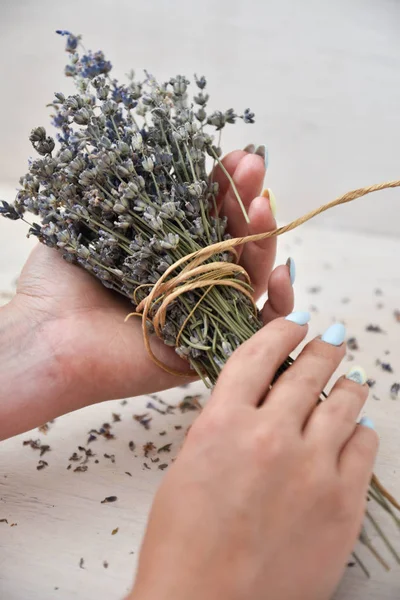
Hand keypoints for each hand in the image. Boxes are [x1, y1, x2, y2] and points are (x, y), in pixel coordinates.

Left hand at [0, 149, 293, 437]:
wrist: (46, 341)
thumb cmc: (58, 285)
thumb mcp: (87, 222)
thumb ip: (118, 192)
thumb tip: (142, 152)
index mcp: (165, 252)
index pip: (207, 215)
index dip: (223, 186)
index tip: (235, 156)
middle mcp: (189, 280)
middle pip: (235, 240)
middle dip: (247, 200)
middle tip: (252, 166)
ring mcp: (205, 313)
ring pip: (251, 275)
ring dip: (263, 239)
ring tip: (262, 205)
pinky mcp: (215, 348)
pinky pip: (262, 328)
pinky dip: (281, 302)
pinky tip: (282, 271)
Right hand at [130, 315, 377, 599]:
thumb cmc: (184, 543)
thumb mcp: (190, 466)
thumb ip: (225, 425)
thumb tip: (259, 401)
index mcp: (224, 422)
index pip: (259, 354)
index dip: (281, 331)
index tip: (294, 324)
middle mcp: (271, 435)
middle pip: (307, 369)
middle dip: (322, 348)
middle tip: (330, 339)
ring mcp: (312, 468)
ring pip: (344, 401)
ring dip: (346, 383)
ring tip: (350, 378)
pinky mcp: (342, 502)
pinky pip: (364, 445)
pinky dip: (361, 431)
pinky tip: (357, 429)